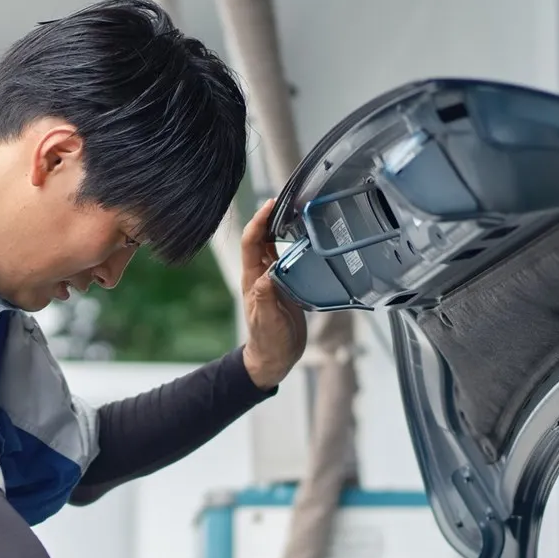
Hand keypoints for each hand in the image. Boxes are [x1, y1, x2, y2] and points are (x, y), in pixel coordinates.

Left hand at [239, 198, 308, 389]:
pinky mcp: (286, 284)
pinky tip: (306, 237)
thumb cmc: (269, 341)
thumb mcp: (267, 320)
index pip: (252, 243)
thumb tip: (266, 273)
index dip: (259, 222)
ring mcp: (273, 279)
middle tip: (287, 199)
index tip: (270, 204)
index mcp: (252, 279)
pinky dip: (294, 244)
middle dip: (271, 217)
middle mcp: (261, 275)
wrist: (275, 357)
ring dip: (282, 228)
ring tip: (298, 211)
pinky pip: (288, 258)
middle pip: (262, 238)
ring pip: (274, 246)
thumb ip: (265, 297)